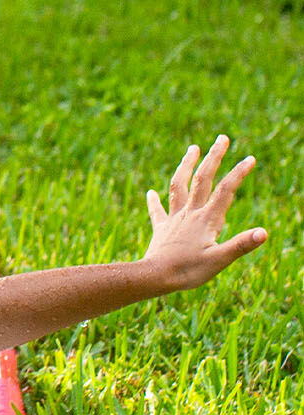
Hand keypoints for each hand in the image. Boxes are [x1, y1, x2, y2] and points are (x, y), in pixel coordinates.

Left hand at [143, 137, 265, 291]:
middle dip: (214, 157)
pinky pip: (157, 211)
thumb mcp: (220, 260)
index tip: (250, 158)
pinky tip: (150, 192)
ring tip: (193, 149)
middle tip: (222, 138)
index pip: (226, 190)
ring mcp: (174, 219)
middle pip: (203, 179)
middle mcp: (190, 213)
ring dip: (186, 166)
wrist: (155, 277)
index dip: (238, 173)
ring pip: (179, 186)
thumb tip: (263, 232)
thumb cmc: (188, 271)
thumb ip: (241, 245)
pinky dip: (153, 201)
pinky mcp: (161, 229)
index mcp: (207, 219)